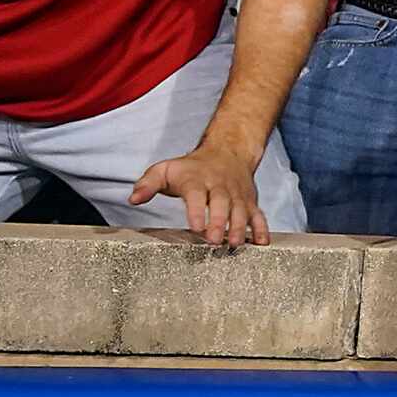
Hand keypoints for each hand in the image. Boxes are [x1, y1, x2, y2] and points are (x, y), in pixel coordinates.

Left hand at [131, 139, 270, 247]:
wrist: (227, 151)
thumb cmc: (191, 167)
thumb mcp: (165, 169)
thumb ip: (148, 184)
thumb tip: (134, 199)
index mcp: (196, 180)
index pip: (196, 194)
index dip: (197, 211)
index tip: (195, 227)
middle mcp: (219, 187)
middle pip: (222, 203)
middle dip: (220, 222)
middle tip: (215, 240)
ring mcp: (237, 194)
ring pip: (241, 210)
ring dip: (240, 227)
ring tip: (235, 244)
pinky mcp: (250, 201)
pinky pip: (258, 214)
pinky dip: (261, 228)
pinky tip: (262, 243)